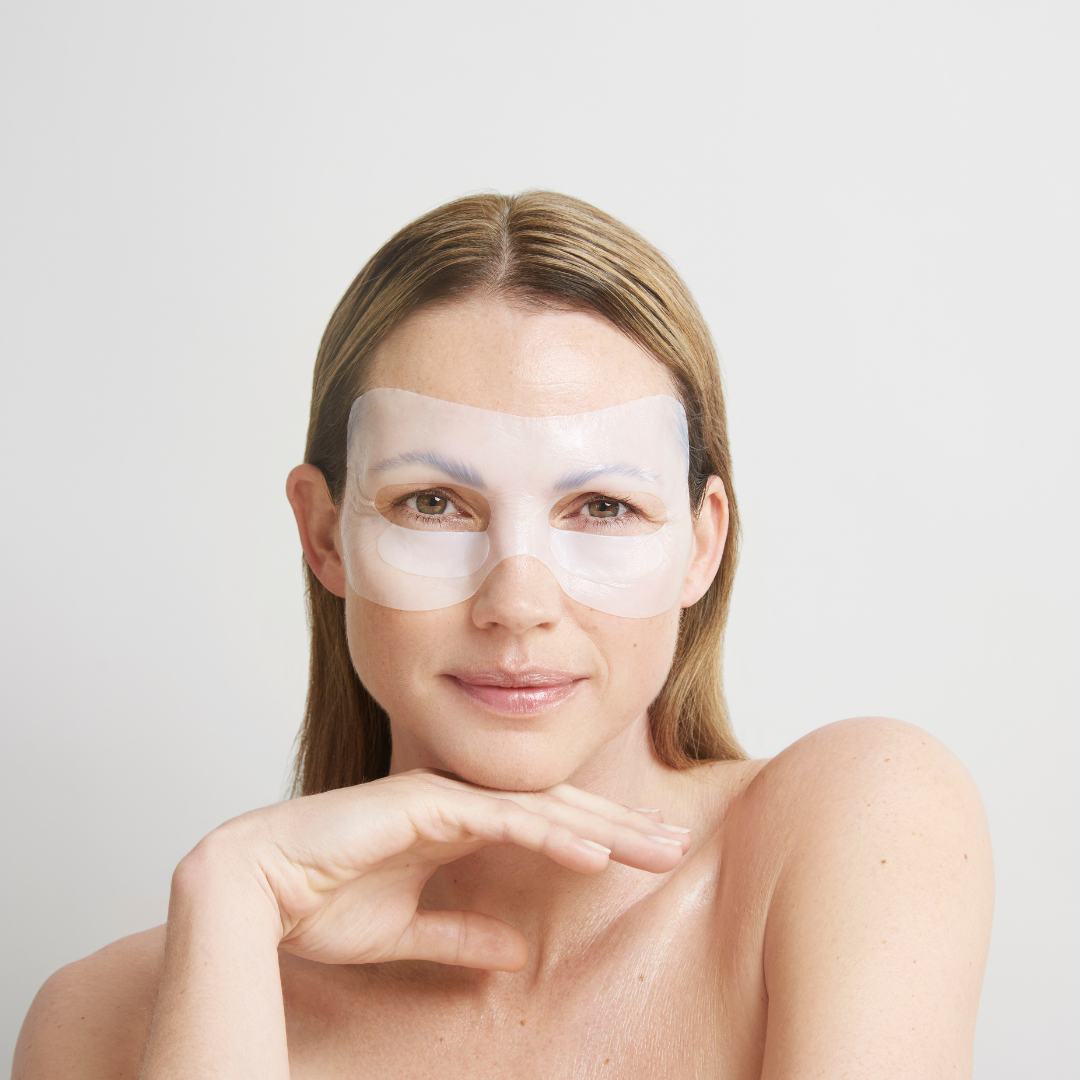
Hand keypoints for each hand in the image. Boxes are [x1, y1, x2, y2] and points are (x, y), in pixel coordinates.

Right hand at [186, 768, 690, 971]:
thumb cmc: (316, 902)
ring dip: (602, 827)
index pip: (543, 826)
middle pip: (557, 810)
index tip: (644, 855)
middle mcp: (458, 801)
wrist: (252, 888)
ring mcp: (443, 796)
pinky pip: (502, 818)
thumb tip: (516, 950)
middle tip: (675, 844)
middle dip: (619, 826)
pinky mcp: (425, 802)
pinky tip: (594, 851)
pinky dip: (550, 833)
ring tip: (656, 848)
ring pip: (541, 807)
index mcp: (456, 824)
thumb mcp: (408, 932)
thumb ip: (460, 934)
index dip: (596, 838)